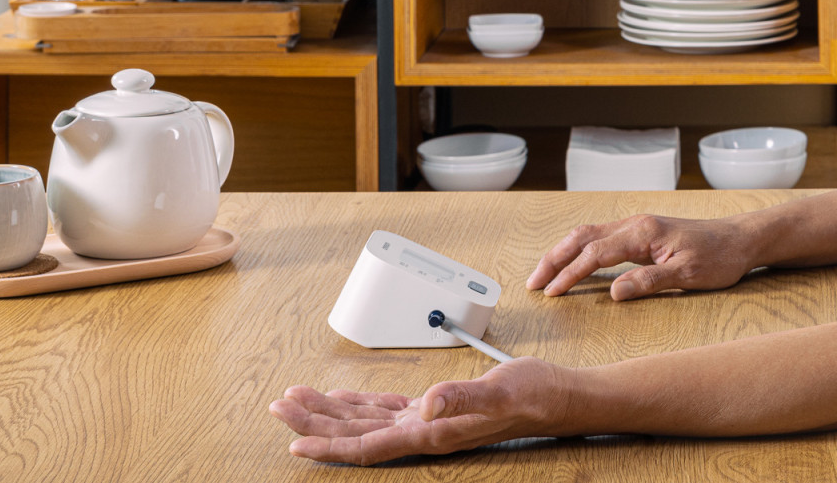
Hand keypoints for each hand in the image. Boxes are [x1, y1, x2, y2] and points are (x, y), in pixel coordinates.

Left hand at [268, 357, 567, 464]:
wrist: (556, 396)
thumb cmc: (531, 394)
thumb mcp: (497, 392)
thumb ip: (461, 398)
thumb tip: (427, 404)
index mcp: (430, 433)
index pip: (367, 445)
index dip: (329, 445)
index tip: (293, 441)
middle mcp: (423, 432)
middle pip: (355, 433)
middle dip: (315, 421)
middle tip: (280, 405)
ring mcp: (427, 422)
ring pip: (365, 420)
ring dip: (330, 411)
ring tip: (298, 398)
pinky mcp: (436, 409)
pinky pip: (387, 410)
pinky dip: (361, 403)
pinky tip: (345, 399)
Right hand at [527, 213, 755, 299]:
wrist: (741, 239)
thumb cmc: (719, 257)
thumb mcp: (688, 274)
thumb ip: (649, 281)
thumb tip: (612, 293)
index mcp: (643, 232)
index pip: (595, 253)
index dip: (569, 273)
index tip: (551, 292)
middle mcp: (636, 224)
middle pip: (583, 237)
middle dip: (555, 259)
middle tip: (533, 283)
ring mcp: (638, 226)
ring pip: (590, 234)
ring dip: (564, 252)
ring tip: (545, 274)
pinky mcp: (642, 233)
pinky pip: (602, 238)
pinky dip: (581, 250)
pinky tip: (576, 263)